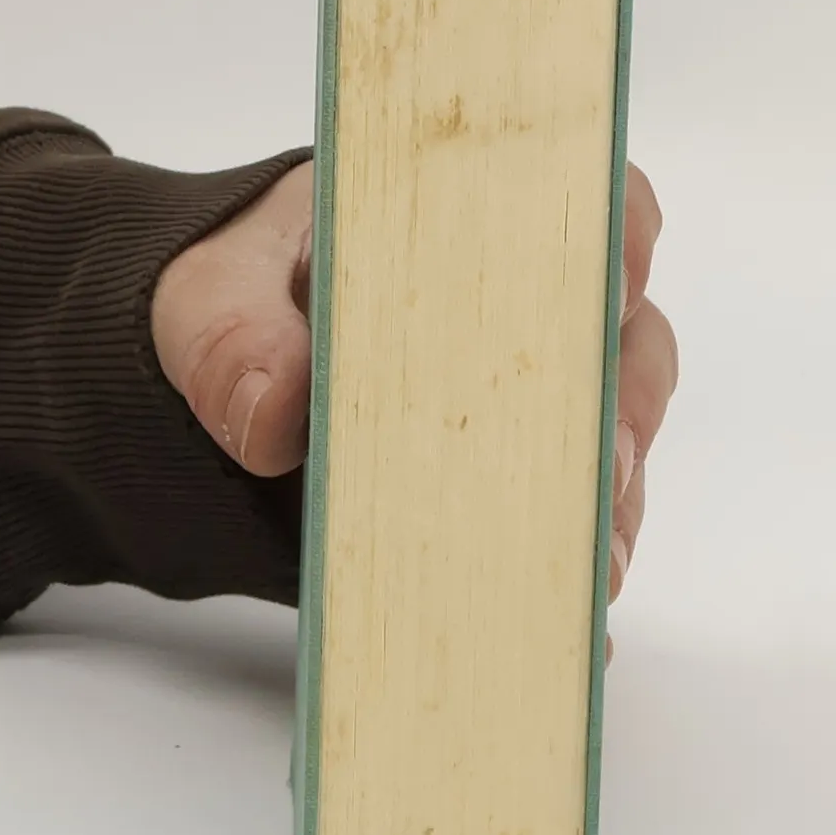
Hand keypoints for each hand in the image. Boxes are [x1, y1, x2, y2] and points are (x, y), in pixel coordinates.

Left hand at [150, 162, 677, 640]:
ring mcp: (534, 415)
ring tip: (591, 566)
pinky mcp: (510, 499)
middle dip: (621, 410)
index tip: (615, 283)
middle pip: (624, 349)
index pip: (589, 207)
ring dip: (608, 508)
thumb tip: (271, 414)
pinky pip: (563, 538)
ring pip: (611, 453)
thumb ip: (232, 337)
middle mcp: (535, 318)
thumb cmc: (241, 300)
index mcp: (478, 227)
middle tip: (604, 465)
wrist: (216, 384)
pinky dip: (569, 579)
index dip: (621, 240)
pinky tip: (570, 627)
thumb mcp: (211, 298)